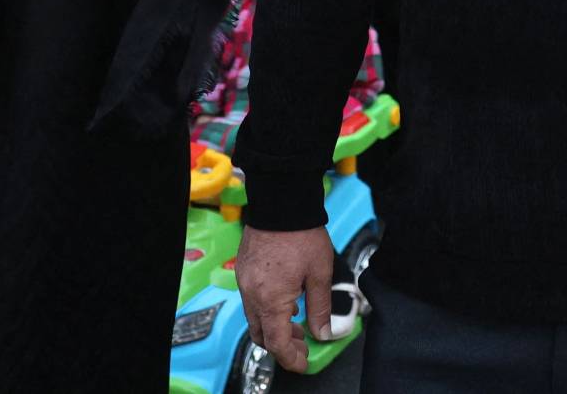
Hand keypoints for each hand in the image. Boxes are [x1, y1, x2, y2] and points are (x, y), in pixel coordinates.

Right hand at [237, 225, 336, 374]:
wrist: (281, 202)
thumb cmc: (302, 235)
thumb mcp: (320, 273)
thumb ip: (320, 307)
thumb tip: (323, 333)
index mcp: (271, 300)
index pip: (277, 343)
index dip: (290, 359)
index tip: (303, 364)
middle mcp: (252, 295)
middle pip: (262, 335)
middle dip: (282, 345)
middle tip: (303, 343)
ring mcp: (244, 283)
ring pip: (255, 318)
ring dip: (274, 326)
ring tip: (297, 321)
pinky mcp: (243, 271)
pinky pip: (251, 300)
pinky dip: (267, 309)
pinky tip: (286, 300)